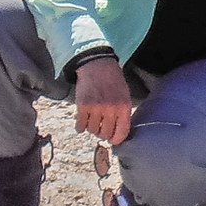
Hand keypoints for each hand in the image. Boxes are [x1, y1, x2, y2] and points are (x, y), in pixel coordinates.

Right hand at [74, 57, 132, 174]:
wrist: (97, 65)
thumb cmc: (113, 81)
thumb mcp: (125, 96)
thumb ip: (123, 114)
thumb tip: (119, 135)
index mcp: (124, 107)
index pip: (121, 133)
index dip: (116, 140)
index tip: (113, 141)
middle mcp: (111, 109)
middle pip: (105, 134)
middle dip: (102, 133)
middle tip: (100, 127)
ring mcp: (96, 108)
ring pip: (92, 131)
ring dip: (91, 128)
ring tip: (93, 119)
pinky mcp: (83, 106)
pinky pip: (80, 126)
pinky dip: (80, 126)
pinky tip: (82, 121)